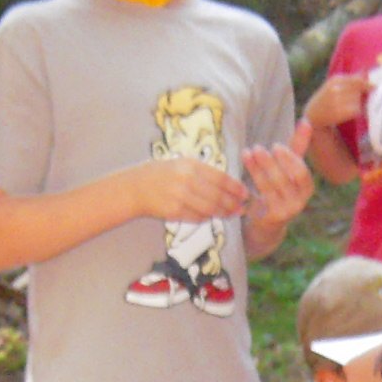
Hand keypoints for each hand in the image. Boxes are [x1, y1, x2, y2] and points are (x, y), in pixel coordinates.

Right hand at [130, 157, 247, 221]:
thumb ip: (202, 172)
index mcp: (191, 165)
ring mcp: (180, 197)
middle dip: (232, 203)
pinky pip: (196, 217)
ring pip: (209, 209)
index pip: (220, 178)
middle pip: (217, 196)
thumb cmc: (161, 173)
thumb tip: (227, 184)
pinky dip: (206, 218)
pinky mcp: (174, 212)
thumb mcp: (181, 164)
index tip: (245, 193)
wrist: (135, 187)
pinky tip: (212, 216)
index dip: (235, 187)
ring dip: (222, 213)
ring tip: (231, 214)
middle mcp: (187, 181)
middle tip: (242, 207)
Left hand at [242, 120, 314, 229]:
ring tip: (247, 153)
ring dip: (257, 169)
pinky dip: (250, 182)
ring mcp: (284, 212)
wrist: (269, 223)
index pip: (301, 173)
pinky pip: (258, 197)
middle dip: (270, 163)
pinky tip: (244, 168)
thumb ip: (298, 146)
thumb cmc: (281, 189)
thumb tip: (305, 121)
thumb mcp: (290, 167)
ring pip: (269, 188)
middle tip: (257, 147)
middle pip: (284, 180)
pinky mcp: (268, 217)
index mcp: (307, 188)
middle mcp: (299, 202)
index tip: (276, 146)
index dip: (290, 159)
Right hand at [302, 73, 369, 129]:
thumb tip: (366, 71)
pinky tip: (347, 113)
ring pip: (358, 100)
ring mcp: (337, 101)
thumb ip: (350, 79)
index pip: (357, 80)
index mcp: (335, 80)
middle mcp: (336, 89)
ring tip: (347, 106)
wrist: (312, 115)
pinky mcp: (340, 113)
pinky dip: (355, 112)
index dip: (367, 83)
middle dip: (360, 94)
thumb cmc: (325, 98)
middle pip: (359, 90)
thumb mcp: (334, 84)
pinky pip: (356, 110)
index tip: (375, 86)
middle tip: (354, 99)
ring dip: (357, 104)